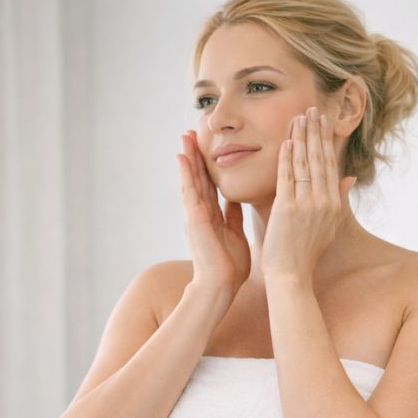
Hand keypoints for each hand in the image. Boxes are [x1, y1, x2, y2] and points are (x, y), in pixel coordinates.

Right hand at [177, 129, 250, 297]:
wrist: (222, 285)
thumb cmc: (230, 265)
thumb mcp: (235, 233)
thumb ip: (232, 215)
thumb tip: (235, 199)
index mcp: (212, 215)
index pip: (209, 184)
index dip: (207, 165)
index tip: (206, 147)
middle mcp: (201, 212)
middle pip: (197, 177)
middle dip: (195, 155)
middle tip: (191, 132)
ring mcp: (195, 214)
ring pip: (191, 179)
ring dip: (188, 157)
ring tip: (185, 136)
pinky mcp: (194, 218)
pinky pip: (189, 190)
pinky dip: (186, 173)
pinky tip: (183, 157)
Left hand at [261, 107, 357, 281]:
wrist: (291, 275)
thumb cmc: (306, 253)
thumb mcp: (329, 226)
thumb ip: (339, 199)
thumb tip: (350, 178)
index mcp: (333, 204)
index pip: (330, 165)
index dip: (325, 141)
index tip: (322, 121)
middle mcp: (324, 202)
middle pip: (320, 159)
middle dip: (316, 132)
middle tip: (313, 109)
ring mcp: (307, 204)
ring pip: (305, 164)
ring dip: (302, 138)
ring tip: (299, 117)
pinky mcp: (288, 208)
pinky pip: (288, 177)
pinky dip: (288, 158)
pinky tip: (288, 141)